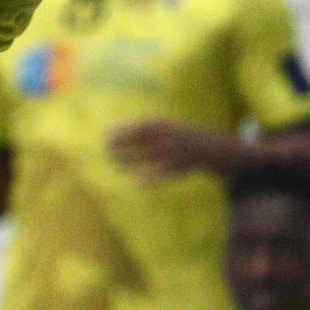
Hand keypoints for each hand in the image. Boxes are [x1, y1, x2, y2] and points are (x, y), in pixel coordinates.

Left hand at [108, 120, 229, 178]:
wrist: (204, 147)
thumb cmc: (173, 134)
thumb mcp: (159, 126)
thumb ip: (138, 129)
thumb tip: (110, 130)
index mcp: (161, 127)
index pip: (138, 129)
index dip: (121, 133)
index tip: (105, 136)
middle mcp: (166, 139)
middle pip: (141, 144)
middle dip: (123, 147)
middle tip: (105, 151)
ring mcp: (172, 154)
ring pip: (148, 158)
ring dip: (130, 161)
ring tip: (114, 163)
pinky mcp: (176, 168)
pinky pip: (160, 174)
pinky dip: (149, 179)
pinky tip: (135, 182)